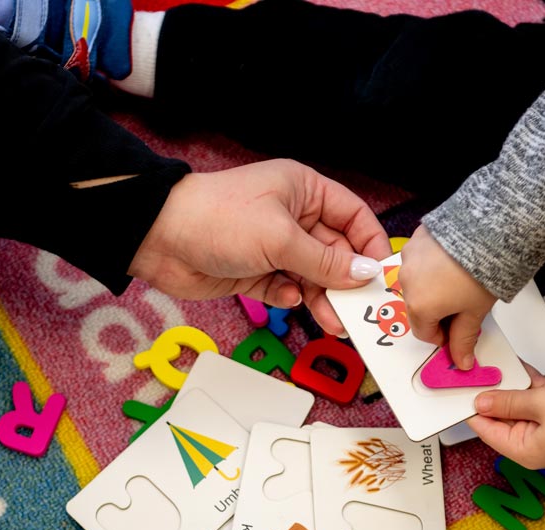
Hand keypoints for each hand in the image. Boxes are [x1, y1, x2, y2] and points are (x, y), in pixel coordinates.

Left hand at [129, 159, 392, 335]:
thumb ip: (325, 262)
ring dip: (325, 298)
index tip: (384, 277)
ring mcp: (274, 246)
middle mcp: (293, 216)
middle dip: (348, 281)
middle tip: (361, 312)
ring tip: (334, 323)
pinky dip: (292, 297)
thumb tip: (364, 275)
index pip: (354, 216)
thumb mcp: (280, 238)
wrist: (160, 238)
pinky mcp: (256, 273)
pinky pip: (288, 289)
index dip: (371, 245)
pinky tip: (289, 298)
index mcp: (304, 191)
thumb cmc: (219, 218)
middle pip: (336, 252)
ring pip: (314, 276)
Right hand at [398, 224, 496, 369]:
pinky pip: (419, 258)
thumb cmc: (483, 269)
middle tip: (462, 304)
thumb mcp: (475, 311)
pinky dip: (432, 263)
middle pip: (418, 307)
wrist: (490, 230)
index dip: (443, 335)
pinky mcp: (416, 238)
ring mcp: (409, 257)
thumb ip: (464, 339)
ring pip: (417, 282)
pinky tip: (452, 261)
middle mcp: (408, 282)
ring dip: (433, 286)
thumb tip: (462, 361)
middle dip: (437, 310)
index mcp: (419, 306)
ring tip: (458, 280)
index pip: (424, 333)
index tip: (457, 330)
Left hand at [467, 365, 544, 468]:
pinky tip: (515, 366)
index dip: (473, 412)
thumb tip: (482, 403)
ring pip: (518, 404)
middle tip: (475, 376)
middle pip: (502, 418)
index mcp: (527, 452)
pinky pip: (533, 396)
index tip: (460, 395)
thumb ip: (506, 402)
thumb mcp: (538, 404)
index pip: (489, 432)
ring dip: (509, 386)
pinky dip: (526, 382)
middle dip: (491, 395)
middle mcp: (535, 443)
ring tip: (492, 368)